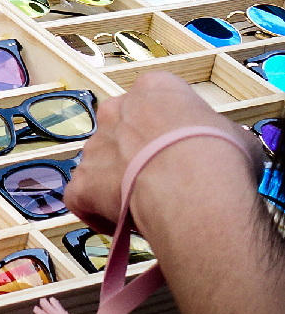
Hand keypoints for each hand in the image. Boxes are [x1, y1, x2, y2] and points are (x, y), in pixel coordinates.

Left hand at [65, 71, 259, 236]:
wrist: (192, 184)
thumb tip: (215, 151)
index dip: (169, 130)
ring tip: (145, 206)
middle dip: (137, 154)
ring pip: (100, 163)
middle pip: (121, 131)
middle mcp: (116, 111)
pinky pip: (80, 196)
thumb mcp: (235, 135)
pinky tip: (118, 224)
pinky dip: (94, 210)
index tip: (181, 151)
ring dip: (117, 183)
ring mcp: (94, 146)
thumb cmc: (220, 155)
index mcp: (153, 90)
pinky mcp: (82, 182)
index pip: (155, 103)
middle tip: (163, 181)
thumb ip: (213, 137)